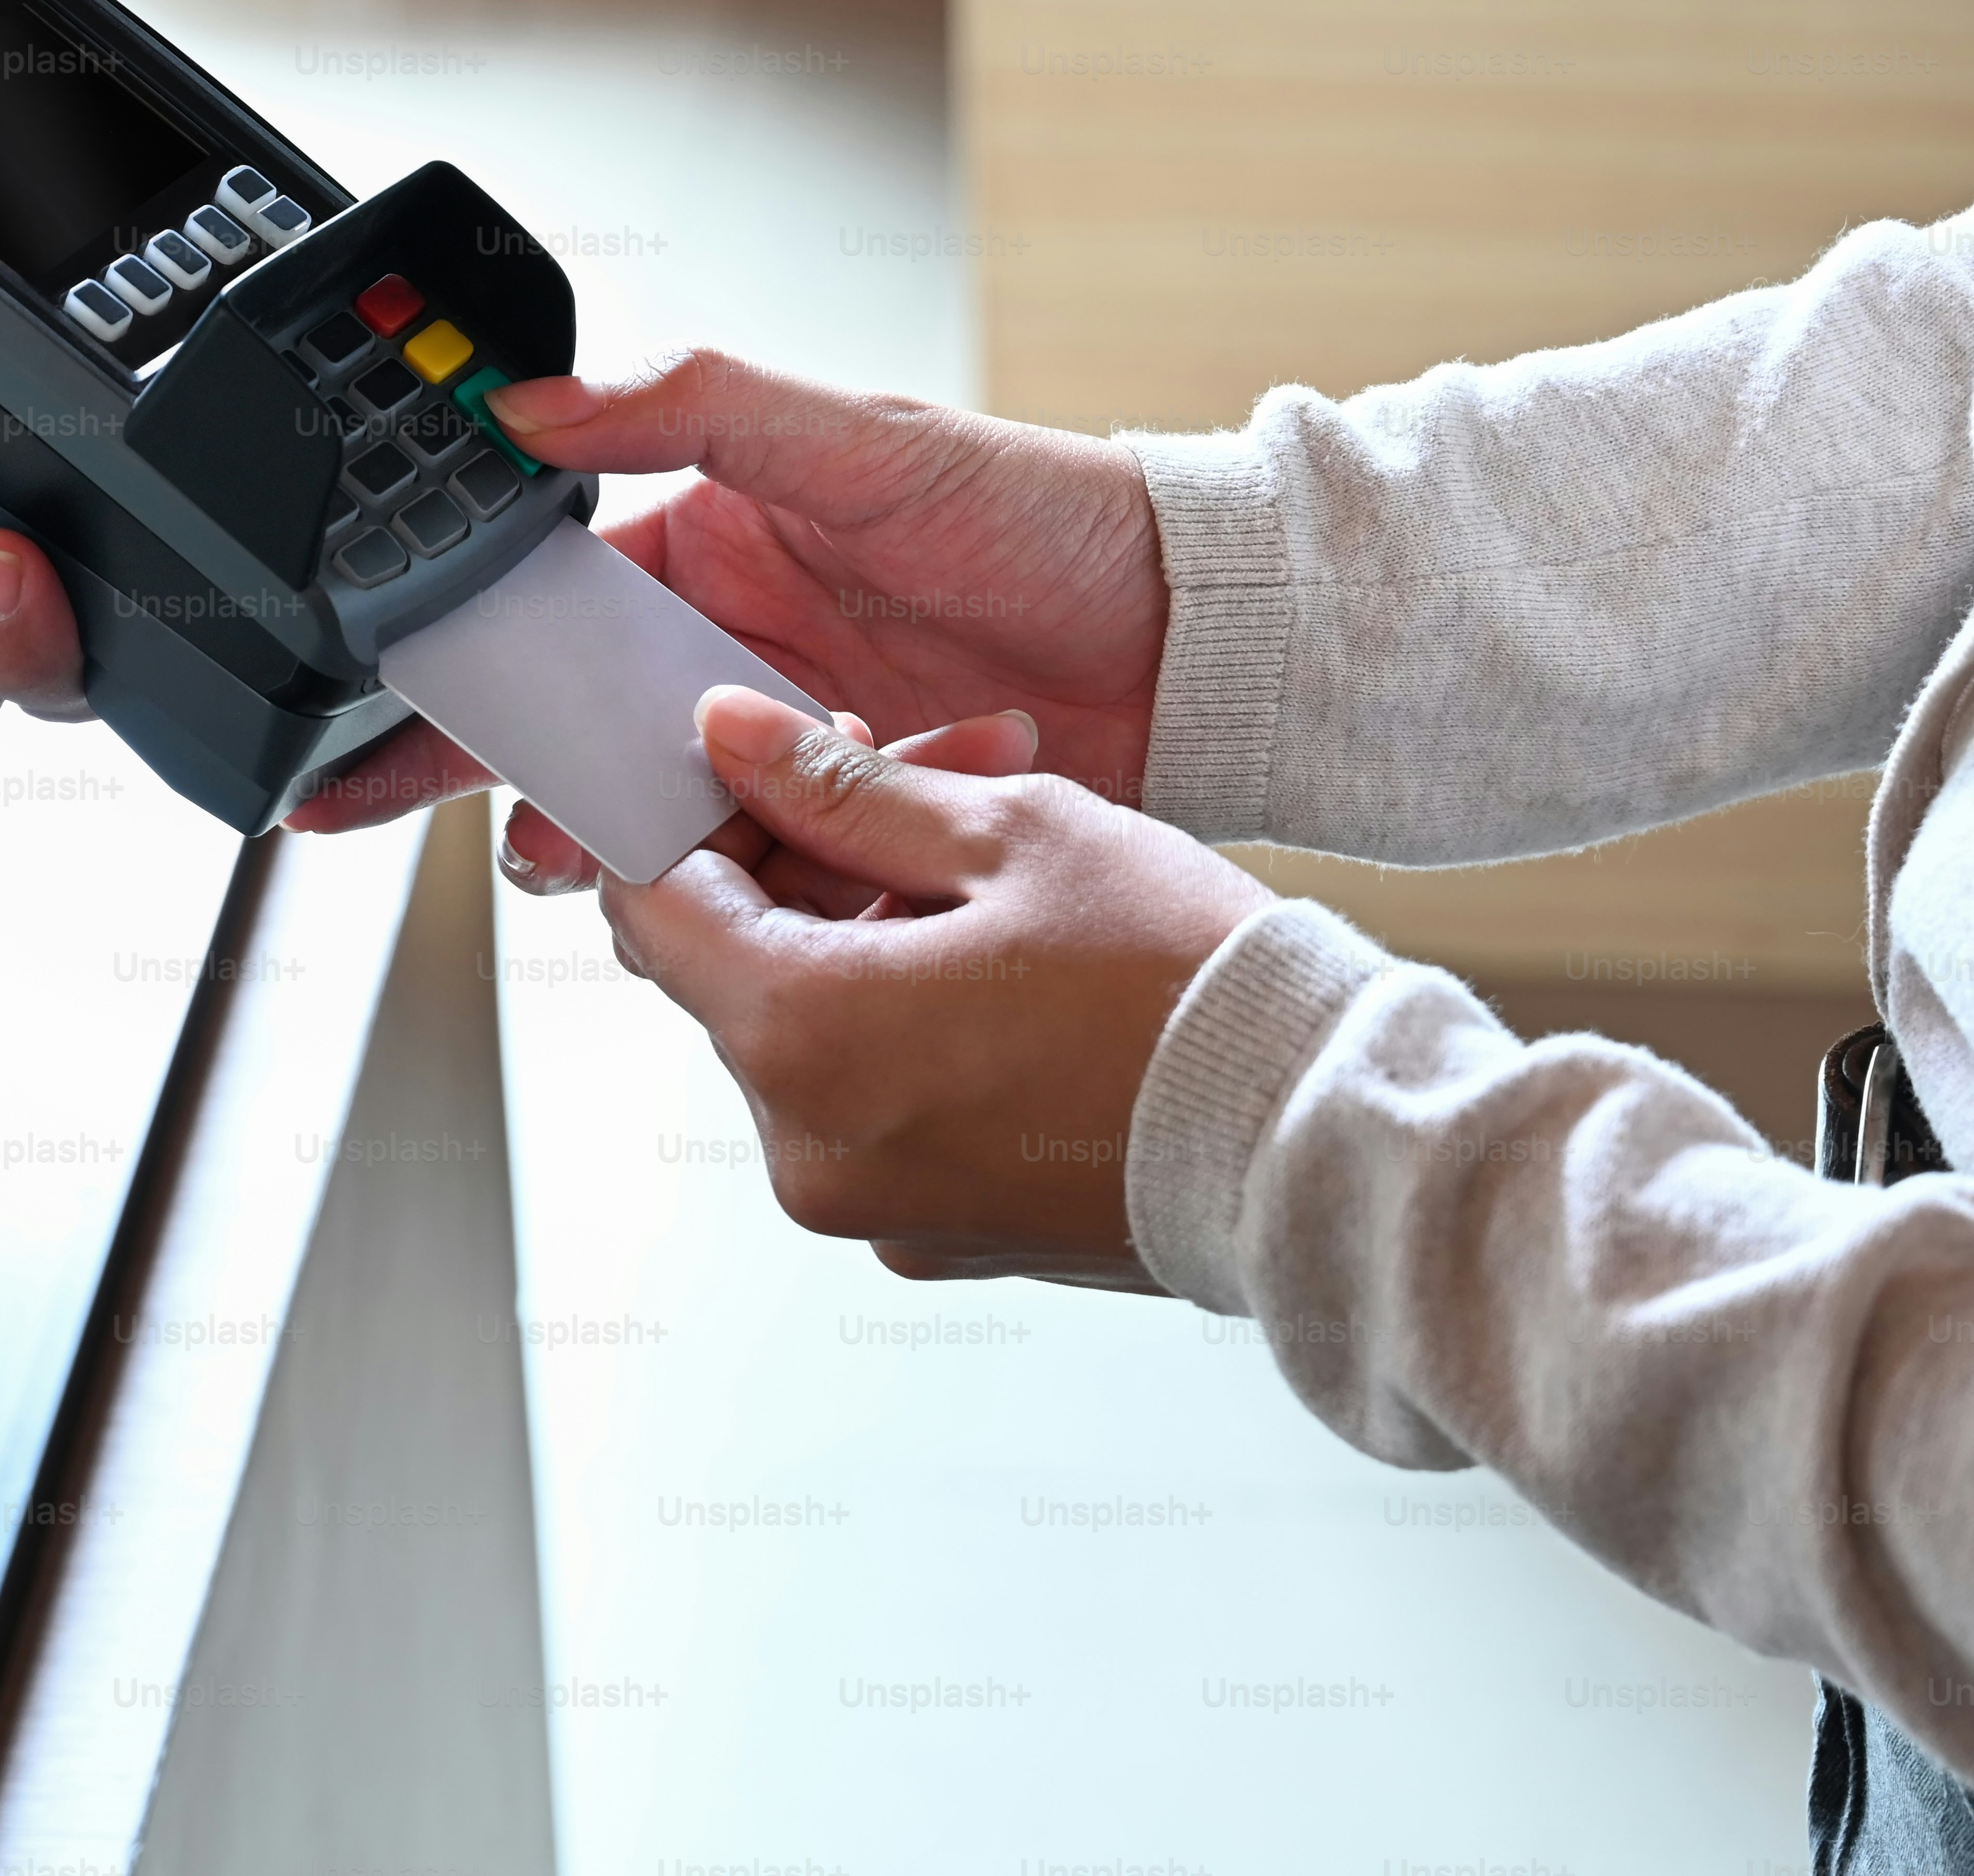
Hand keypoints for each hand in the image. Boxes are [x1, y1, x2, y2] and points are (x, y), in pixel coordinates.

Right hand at [281, 350, 1168, 889]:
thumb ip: (689, 407)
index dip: (448, 659)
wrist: (1184, 635)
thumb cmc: (1038, 513)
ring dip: (628, 850)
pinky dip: (758, 884)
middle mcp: (730, 655)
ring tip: (608, 869)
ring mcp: (786, 749)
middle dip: (494, 782)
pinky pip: (765, 875)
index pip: (538, 606)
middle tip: (416, 823)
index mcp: (705, 547)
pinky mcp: (848, 829)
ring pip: (656, 821)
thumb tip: (531, 403)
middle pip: (570, 731)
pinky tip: (776, 882)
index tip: (368, 712)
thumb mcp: (856, 437)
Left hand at [600, 685, 1272, 1285]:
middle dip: (811, 860)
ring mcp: (870, 1206)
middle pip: (734, 972)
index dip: (698, 819)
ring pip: (807, 1031)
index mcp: (805, 1040)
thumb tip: (731, 740)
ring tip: (999, 866)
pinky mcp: (933, 1232)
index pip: (657, 909)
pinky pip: (871, 1103)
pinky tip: (1009, 965)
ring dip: (869, 933)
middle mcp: (809, 1148)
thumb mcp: (1010, 835)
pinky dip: (908, 1023)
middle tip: (926, 781)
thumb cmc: (1184, 983)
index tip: (768, 769)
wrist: (1316, 1138)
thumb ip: (843, 791)